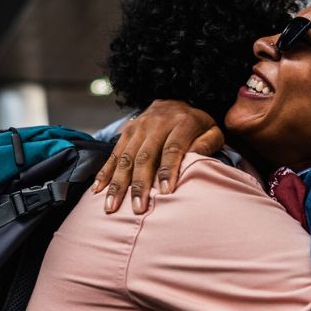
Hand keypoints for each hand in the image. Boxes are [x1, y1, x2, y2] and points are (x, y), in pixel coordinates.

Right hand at [94, 99, 224, 214]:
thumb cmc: (199, 126)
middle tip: (138, 209)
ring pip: (126, 157)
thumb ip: (208, 144)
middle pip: (145, 156)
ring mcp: (139, 126)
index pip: (172, 149)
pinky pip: (114, 153)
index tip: (165, 192)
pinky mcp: (126, 130)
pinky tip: (97, 189)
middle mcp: (157, 123)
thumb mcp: (213, 131)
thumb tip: (198, 158)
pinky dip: (105, 172)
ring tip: (112, 206)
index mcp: (182, 122)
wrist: (177, 101)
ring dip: (118, 183)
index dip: (168, 170)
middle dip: (139, 184)